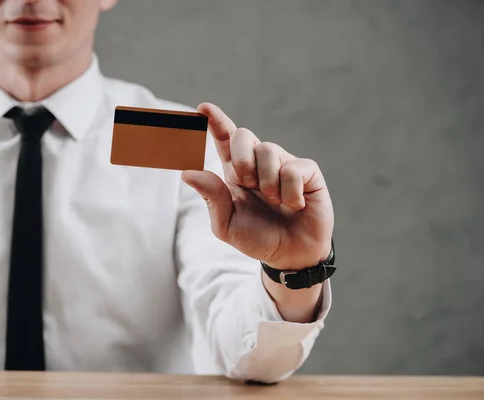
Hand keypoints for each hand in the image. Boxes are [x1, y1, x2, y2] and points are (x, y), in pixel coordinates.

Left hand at [182, 103, 333, 270]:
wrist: (291, 256)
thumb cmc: (257, 237)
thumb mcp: (226, 224)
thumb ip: (211, 197)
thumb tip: (187, 173)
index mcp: (235, 172)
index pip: (224, 139)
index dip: (215, 121)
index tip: (203, 108)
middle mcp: (258, 163)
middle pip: (244, 135)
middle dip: (242, 160)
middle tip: (248, 185)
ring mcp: (283, 164)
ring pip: (269, 150)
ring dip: (267, 182)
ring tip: (274, 202)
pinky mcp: (307, 171)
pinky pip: (294, 168)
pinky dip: (289, 192)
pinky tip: (294, 205)